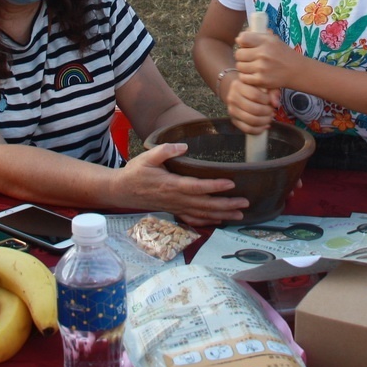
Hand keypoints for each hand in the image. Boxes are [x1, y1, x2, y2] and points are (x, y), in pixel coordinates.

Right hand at [112, 143, 247, 225]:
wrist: (121, 191)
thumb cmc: (135, 172)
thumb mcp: (147, 156)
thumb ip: (165, 150)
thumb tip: (183, 145)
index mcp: (171, 184)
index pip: (197, 186)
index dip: (215, 186)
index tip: (231, 183)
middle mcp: (176, 199)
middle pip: (205, 204)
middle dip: (226, 205)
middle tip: (245, 202)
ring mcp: (176, 207)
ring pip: (202, 214)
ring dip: (222, 215)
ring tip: (240, 214)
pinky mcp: (174, 210)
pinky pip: (193, 219)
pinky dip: (208, 221)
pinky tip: (220, 220)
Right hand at [222, 70, 278, 134]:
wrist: (237, 91)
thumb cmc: (253, 86)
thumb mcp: (262, 83)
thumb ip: (272, 91)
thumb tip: (276, 104)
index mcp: (238, 85)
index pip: (255, 95)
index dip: (267, 100)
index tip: (271, 100)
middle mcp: (232, 98)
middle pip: (254, 109)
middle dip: (267, 112)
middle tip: (272, 111)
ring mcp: (231, 110)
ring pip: (251, 121)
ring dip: (264, 121)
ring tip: (269, 117)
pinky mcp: (233, 121)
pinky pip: (247, 129)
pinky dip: (258, 130)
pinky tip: (265, 125)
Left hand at [233, 29, 299, 92]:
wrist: (296, 71)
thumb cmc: (283, 54)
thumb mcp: (273, 40)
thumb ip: (256, 36)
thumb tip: (239, 38)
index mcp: (266, 41)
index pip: (242, 38)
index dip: (242, 42)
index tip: (246, 45)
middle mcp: (263, 54)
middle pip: (238, 53)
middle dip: (242, 55)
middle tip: (249, 57)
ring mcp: (261, 68)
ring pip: (239, 66)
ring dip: (244, 66)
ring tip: (252, 66)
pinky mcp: (261, 80)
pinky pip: (243, 77)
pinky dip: (246, 76)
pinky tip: (253, 74)